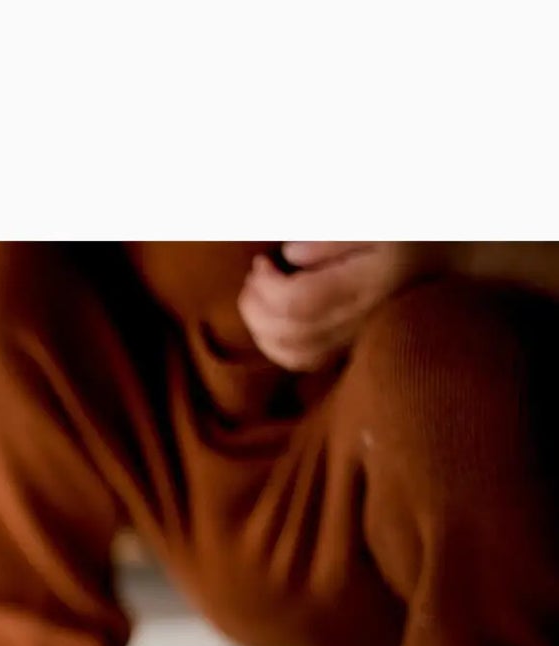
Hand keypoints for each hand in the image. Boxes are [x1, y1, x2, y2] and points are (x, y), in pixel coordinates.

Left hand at [238, 242, 445, 372]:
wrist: (456, 263)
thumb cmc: (411, 232)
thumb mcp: (377, 220)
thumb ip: (332, 236)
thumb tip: (291, 254)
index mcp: (370, 281)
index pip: (300, 302)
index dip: (267, 288)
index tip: (260, 262)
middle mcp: (362, 317)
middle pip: (291, 334)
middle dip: (256, 310)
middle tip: (252, 280)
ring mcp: (357, 338)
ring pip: (295, 355)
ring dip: (261, 332)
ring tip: (254, 300)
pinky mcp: (351, 348)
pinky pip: (306, 362)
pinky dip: (276, 348)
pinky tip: (269, 324)